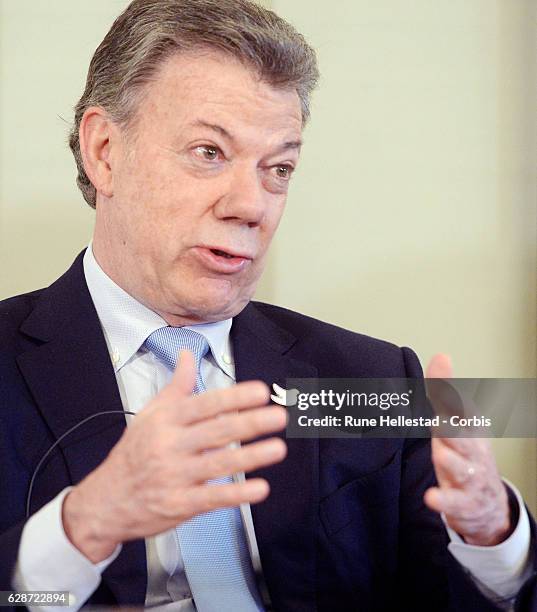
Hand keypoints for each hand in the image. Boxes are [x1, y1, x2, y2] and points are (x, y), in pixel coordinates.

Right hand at [62, 350, 286, 562]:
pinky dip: (237, 494)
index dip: (234, 397)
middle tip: (279, 416)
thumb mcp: (150, 414)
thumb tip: (187, 354)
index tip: (260, 392)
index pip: (205, 404)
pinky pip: (212, 498)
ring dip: (251, 457)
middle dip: (250, 423)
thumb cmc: (134, 452)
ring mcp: (174, 477)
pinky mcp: (179, 504)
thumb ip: (176, 386)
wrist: (106, 500)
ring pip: (218, 464)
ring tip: (278, 448)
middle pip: (216, 432)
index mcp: (165, 420)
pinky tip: (260, 488)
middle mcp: (169, 445)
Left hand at [423, 354, 511, 545]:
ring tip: (439, 454)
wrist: (488, 503)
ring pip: (462, 468)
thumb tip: (441, 356)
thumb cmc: (465, 454)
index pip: (459, 405)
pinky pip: (454, 502)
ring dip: (451, 461)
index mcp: (469, 427)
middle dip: (452, 426)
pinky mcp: (463, 502)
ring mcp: (469, 476)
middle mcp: (472, 450)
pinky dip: (443, 500)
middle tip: (439, 417)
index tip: (441, 364)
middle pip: (464, 436)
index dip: (448, 389)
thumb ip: (444, 391)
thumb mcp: (457, 421)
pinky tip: (431, 497)